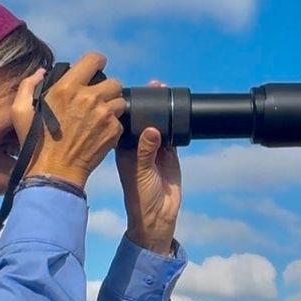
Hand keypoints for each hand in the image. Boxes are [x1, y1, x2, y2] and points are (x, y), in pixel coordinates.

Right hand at [14, 52, 125, 187]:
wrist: (55, 169)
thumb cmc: (35, 141)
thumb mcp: (20, 109)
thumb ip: (30, 85)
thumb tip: (43, 72)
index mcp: (68, 88)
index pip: (94, 59)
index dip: (97, 62)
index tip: (95, 69)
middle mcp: (90, 98)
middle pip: (114, 82)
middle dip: (107, 89)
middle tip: (97, 99)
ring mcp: (105, 115)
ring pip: (121, 101)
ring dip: (112, 106)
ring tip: (99, 116)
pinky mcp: (114, 130)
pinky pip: (120, 120)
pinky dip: (113, 124)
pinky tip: (100, 131)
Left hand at [115, 81, 180, 254]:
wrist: (158, 215)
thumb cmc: (140, 196)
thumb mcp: (140, 173)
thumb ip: (146, 151)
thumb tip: (153, 130)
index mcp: (124, 149)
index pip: (123, 123)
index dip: (126, 107)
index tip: (130, 90)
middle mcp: (137, 146)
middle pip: (141, 120)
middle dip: (146, 104)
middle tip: (153, 85)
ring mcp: (154, 149)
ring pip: (157, 125)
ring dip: (160, 111)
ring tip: (164, 91)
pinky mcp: (170, 155)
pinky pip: (172, 135)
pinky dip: (174, 124)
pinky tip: (176, 111)